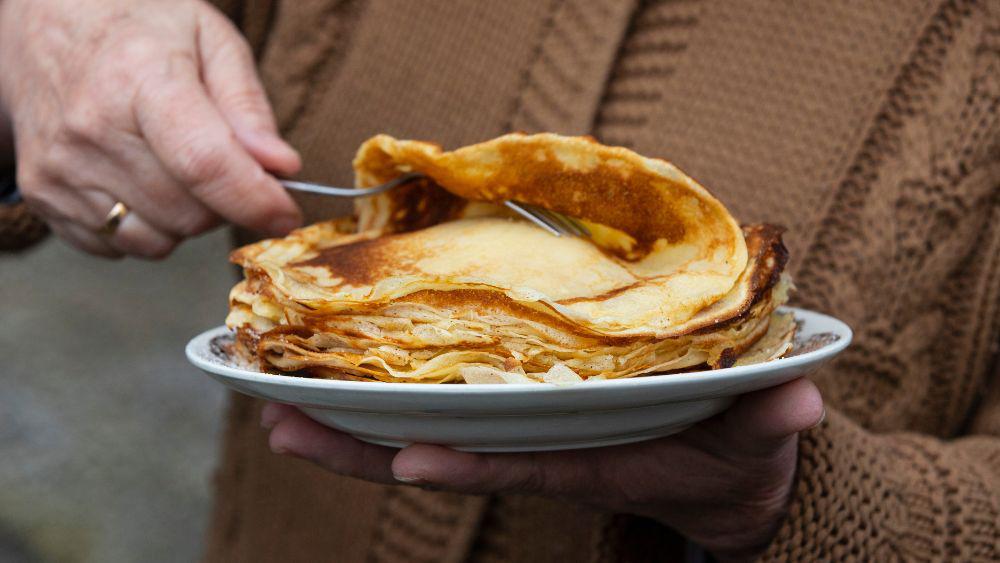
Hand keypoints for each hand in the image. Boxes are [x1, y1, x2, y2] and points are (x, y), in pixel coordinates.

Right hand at [0, 0, 300, 257]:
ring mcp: (60, 167)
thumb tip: (280, 167)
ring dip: (185, 219)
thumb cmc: (136, 26)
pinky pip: (118, 247)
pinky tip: (139, 179)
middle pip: (189, 213)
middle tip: (223, 166)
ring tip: (175, 166)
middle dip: (224, 203)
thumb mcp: (209, 38)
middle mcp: (90, 128)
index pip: (205, 164)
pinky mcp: (43, 195)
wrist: (44, 22)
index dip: (255, 200)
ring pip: (157, 241)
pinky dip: (144, 226)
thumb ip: (247, 105)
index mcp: (139, 78)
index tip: (286, 214)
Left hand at [263, 378, 824, 561]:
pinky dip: (387, 407)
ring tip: (276, 411)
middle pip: (446, 452)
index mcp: (597, 456)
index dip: (471, 464)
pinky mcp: (519, 418)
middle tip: (281, 424)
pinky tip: (333, 389)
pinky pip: (445, 415)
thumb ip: (774, 422)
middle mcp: (545, 448)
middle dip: (366, 446)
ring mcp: (525, 435)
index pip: (527, 464)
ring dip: (354, 428)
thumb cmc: (733, 452)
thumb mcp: (761, 438)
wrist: (719, 473)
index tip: (411, 456)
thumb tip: (798, 407)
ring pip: (428, 436)